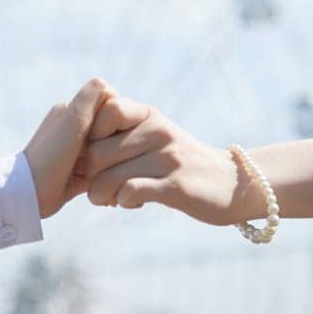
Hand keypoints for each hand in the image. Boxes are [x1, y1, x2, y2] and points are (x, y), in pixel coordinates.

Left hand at [23, 78, 115, 218]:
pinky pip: (102, 167)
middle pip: (110, 125)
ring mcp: (74, 149)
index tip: (108, 133)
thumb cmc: (51, 155)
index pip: (109, 101)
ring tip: (100, 170)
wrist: (30, 194)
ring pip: (108, 146)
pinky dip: (105, 173)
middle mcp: (72, 125)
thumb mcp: (74, 120)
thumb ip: (90, 97)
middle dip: (113, 139)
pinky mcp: (78, 172)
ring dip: (109, 159)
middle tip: (104, 156)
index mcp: (70, 109)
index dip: (115, 116)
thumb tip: (108, 86)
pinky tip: (103, 182)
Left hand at [79, 94, 263, 225]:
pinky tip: (133, 203)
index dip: (89, 136)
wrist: (232, 183)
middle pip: (97, 152)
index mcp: (149, 114)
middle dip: (89, 176)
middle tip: (100, 187)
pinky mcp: (177, 186)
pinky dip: (123, 202)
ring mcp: (169, 157)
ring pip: (109, 177)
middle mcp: (159, 130)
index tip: (95, 156)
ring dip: (102, 195)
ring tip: (112, 199)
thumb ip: (123, 130)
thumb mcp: (155, 134)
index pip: (105, 110)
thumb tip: (80, 141)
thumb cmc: (181, 161)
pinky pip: (131, 192)